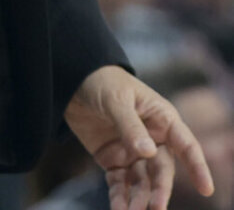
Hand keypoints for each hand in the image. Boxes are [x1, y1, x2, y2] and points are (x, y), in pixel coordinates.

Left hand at [66, 66, 213, 209]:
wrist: (71, 80)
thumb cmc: (102, 82)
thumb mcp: (116, 100)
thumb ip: (130, 125)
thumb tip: (149, 152)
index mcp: (161, 119)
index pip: (185, 145)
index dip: (197, 166)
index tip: (206, 188)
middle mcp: (152, 139)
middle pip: (162, 170)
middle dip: (160, 190)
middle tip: (156, 207)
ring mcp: (133, 152)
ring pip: (142, 182)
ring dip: (140, 199)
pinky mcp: (114, 160)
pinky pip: (120, 183)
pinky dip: (120, 198)